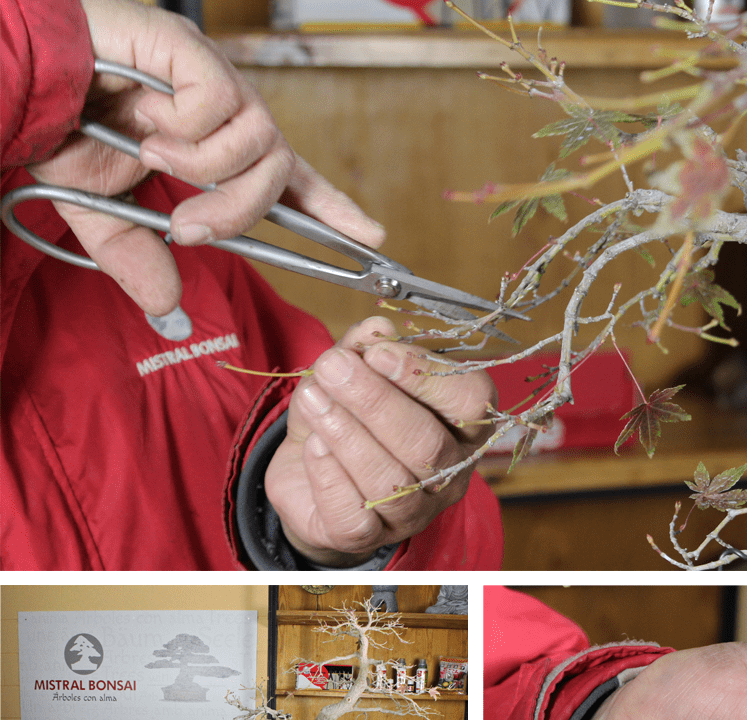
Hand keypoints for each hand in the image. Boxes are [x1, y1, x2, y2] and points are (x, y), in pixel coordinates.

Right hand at [26, 0, 382, 315]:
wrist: (16, 75)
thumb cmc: (60, 127)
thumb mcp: (102, 211)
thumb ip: (139, 257)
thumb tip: (168, 305)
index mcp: (217, 147)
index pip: (291, 179)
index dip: (334, 208)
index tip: (372, 238)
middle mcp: (226, 111)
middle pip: (280, 171)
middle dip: (240, 213)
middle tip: (188, 227)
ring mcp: (212, 78)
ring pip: (261, 144)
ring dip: (207, 172)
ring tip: (150, 156)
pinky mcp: (190, 50)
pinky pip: (223, 108)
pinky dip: (185, 133)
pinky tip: (145, 119)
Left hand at [265, 316, 495, 566]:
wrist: (309, 475)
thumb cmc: (348, 420)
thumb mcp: (354, 374)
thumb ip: (367, 349)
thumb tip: (377, 328)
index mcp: (462, 425)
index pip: (471, 402)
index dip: (426, 376)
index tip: (377, 353)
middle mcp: (449, 472)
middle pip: (427, 444)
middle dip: (375, 401)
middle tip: (333, 368)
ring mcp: (414, 511)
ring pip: (390, 479)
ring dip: (346, 432)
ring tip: (313, 398)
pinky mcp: (370, 537)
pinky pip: (354, 512)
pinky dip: (329, 474)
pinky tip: (314, 446)